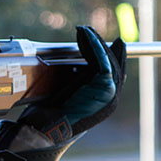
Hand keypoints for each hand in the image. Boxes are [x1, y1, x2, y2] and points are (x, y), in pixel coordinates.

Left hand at [18, 26, 125, 141]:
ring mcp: (110, 95)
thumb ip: (76, 81)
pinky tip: (87, 36)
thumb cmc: (50, 117)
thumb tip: (75, 62)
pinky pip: (103, 61)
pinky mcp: (105, 88)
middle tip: (90, 32)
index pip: (111, 73)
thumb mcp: (66, 95)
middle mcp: (110, 99)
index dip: (107, 56)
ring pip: (108, 60)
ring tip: (84, 31)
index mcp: (102, 102)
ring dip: (96, 42)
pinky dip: (95, 46)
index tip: (100, 42)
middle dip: (102, 46)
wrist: (48, 130)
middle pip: (112, 65)